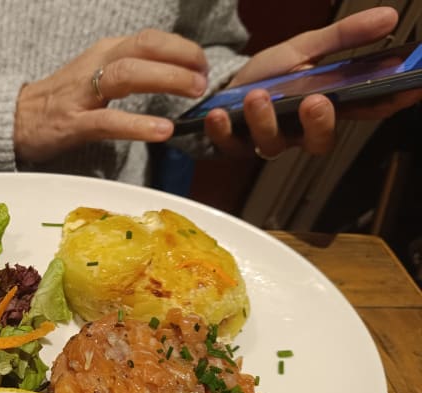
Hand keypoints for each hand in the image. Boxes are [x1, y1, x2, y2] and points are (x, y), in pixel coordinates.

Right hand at [13, 29, 207, 162]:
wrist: (15, 119)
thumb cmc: (62, 102)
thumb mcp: (97, 76)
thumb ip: (131, 72)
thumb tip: (176, 74)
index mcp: (105, 53)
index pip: (150, 39)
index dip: (181, 48)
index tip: (203, 64)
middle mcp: (96, 65)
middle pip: (143, 48)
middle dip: (180, 57)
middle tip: (204, 76)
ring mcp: (83, 94)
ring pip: (128, 74)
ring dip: (165, 79)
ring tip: (193, 91)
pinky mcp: (73, 123)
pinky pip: (109, 121)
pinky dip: (138, 124)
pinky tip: (162, 130)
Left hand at [205, 7, 416, 158]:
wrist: (222, 85)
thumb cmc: (267, 74)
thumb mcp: (303, 49)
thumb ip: (342, 38)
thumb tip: (388, 17)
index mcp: (325, 107)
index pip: (365, 110)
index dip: (388, 103)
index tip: (408, 90)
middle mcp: (299, 131)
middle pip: (320, 141)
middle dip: (319, 125)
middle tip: (315, 101)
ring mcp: (266, 141)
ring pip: (272, 144)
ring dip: (264, 120)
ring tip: (256, 96)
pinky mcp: (233, 146)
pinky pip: (229, 145)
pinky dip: (223, 130)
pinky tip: (219, 114)